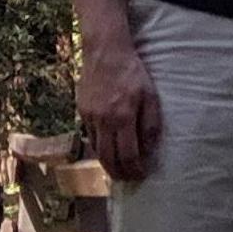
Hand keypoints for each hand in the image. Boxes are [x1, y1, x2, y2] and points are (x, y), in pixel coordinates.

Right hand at [79, 28, 162, 182]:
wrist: (105, 51)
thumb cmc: (132, 72)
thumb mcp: (150, 95)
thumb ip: (150, 124)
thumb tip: (149, 149)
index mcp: (122, 117)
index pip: (128, 155)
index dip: (135, 170)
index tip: (141, 175)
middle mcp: (103, 121)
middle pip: (108, 158)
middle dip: (119, 173)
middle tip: (127, 180)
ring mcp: (89, 117)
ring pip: (97, 150)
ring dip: (107, 164)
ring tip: (117, 171)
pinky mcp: (82, 111)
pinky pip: (90, 136)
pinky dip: (99, 146)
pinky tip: (106, 149)